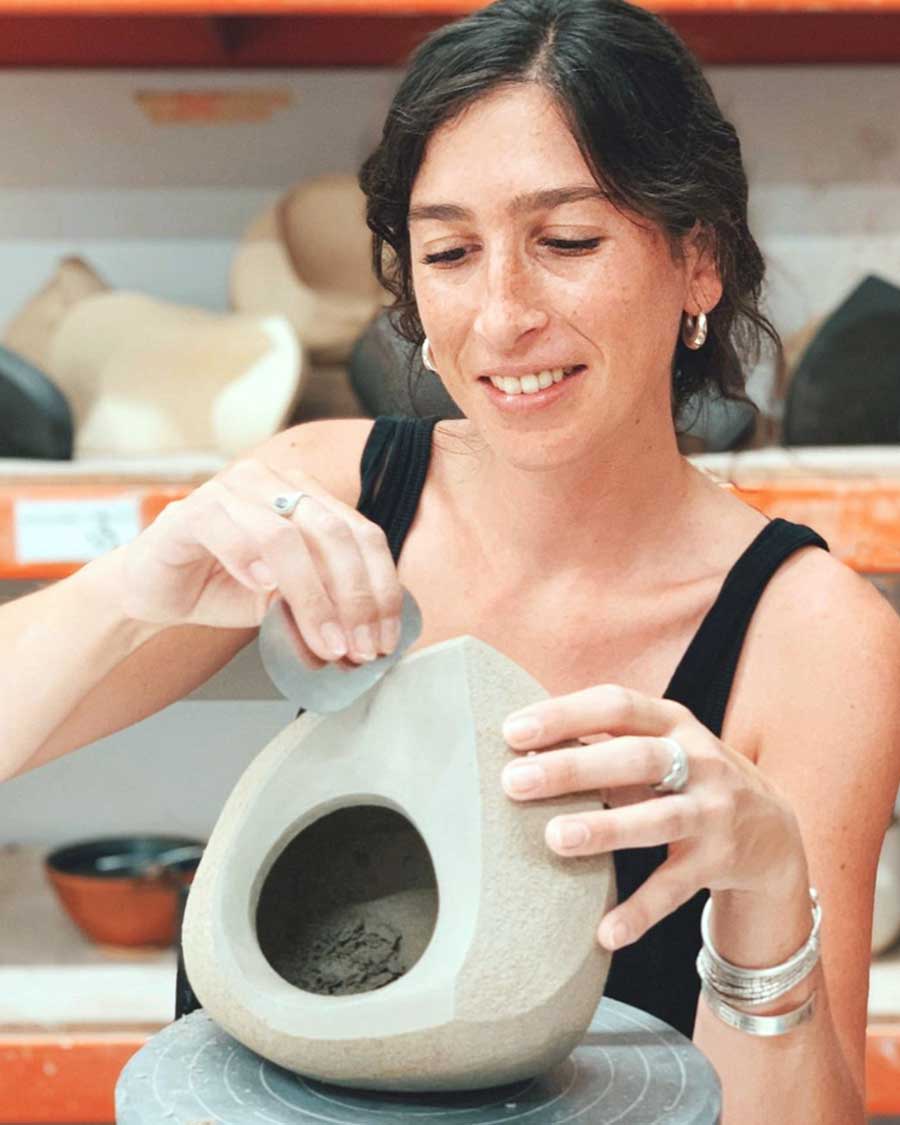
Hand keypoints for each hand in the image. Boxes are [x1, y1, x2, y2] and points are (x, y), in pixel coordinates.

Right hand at [118, 456, 402, 664]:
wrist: (153, 592)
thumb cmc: (223, 588)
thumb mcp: (288, 601)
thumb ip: (326, 605)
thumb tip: (371, 639)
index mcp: (307, 496)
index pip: (363, 535)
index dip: (382, 588)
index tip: (385, 638)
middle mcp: (275, 482)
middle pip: (335, 534)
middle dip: (355, 598)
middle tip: (359, 647)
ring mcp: (232, 490)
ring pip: (288, 536)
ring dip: (313, 597)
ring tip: (324, 641)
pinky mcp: (191, 510)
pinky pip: (229, 528)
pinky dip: (251, 561)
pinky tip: (262, 591)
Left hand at [499, 684, 805, 951]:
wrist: (772, 831)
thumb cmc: (686, 779)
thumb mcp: (657, 747)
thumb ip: (602, 745)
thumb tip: (520, 750)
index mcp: (673, 721)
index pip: (617, 706)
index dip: (565, 714)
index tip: (512, 731)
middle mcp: (699, 760)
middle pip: (635, 758)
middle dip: (573, 768)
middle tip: (515, 782)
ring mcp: (714, 812)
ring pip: (659, 819)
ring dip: (607, 829)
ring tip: (556, 838)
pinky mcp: (721, 861)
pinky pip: (676, 888)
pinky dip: (641, 910)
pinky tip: (604, 932)